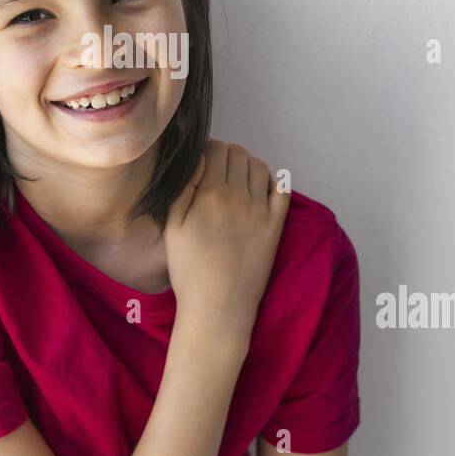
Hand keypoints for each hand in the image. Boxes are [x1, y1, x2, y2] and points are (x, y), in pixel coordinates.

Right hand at [162, 139, 290, 342]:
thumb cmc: (188, 269)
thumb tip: (197, 159)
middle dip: (227, 156)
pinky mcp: (276, 225)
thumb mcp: (172, 226)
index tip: (202, 162)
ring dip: (248, 166)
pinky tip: (262, 190)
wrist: (218, 305)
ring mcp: (261, 209)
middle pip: (238, 154)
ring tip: (238, 181)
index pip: (215, 149)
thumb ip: (182, 188)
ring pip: (259, 167)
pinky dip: (274, 182)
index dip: (207, 150)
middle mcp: (238, 195)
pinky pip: (282, 189)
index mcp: (209, 193)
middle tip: (218, 172)